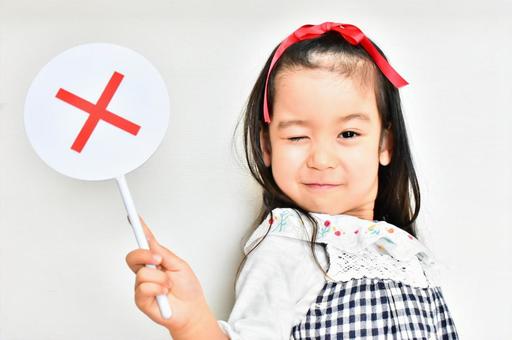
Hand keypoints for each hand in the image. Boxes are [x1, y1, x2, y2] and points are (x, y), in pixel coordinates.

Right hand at [125, 217, 210, 333]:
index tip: (133, 217)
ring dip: (161, 279)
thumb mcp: (179, 265)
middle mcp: (146, 272)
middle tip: (158, 259)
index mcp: (156, 260)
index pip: (144, 243)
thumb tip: (151, 242)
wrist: (192, 310)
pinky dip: (158, 289)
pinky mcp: (141, 299)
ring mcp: (142, 285)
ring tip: (169, 285)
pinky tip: (164, 293)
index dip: (138, 230)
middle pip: (133, 256)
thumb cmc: (187, 288)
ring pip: (143, 273)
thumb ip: (163, 254)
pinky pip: (144, 288)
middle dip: (145, 255)